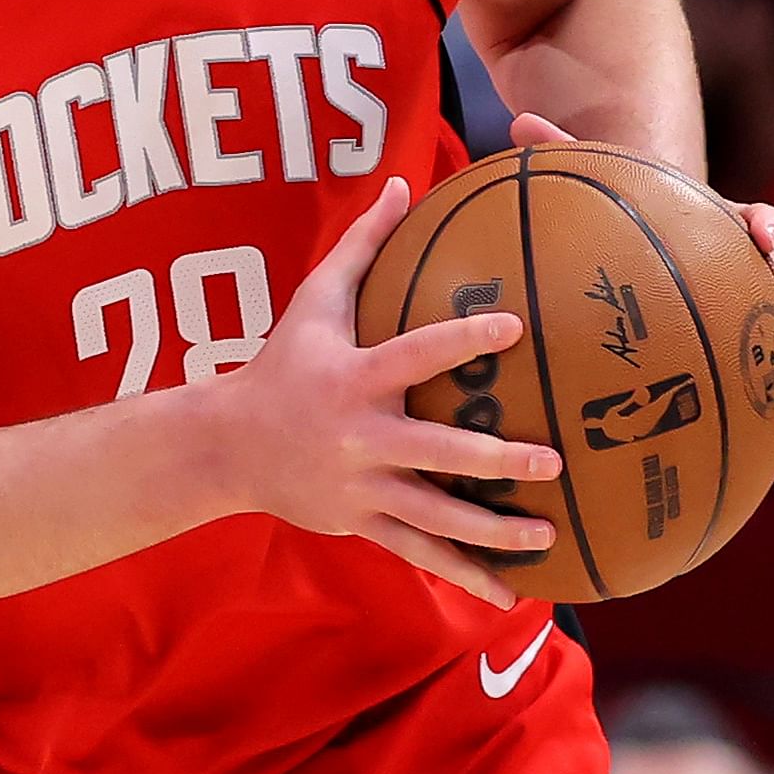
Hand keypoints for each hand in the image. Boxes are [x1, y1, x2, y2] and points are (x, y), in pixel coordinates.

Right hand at [211, 177, 563, 609]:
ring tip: (547, 532)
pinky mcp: (360, 523)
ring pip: (434, 516)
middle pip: (435, 453)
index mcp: (352, 380)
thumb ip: (364, 245)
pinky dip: (464, 575)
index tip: (515, 327)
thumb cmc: (279, 363)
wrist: (223, 446)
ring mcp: (359, 488)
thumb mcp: (313, 301)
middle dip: (493, 460)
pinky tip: (512, 591)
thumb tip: (405, 182)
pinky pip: (419, 553)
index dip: (462, 340)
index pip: (414, 355)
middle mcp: (358, 439)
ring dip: (492, 530)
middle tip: (550, 459)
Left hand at [507, 115, 773, 429]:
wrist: (654, 254)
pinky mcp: (757, 349)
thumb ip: (568, 154)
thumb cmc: (630, 221)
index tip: (761, 233)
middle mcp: (754, 268)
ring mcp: (761, 311)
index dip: (763, 223)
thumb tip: (517, 118)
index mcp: (725, 227)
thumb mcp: (604, 191)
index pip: (756, 218)